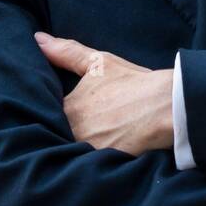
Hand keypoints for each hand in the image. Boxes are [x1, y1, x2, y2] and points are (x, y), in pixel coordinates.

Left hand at [34, 32, 172, 155]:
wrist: (168, 105)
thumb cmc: (134, 83)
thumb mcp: (100, 62)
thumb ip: (67, 52)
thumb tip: (37, 39)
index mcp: (69, 107)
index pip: (51, 117)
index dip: (60, 117)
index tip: (76, 116)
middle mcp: (73, 131)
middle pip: (61, 137)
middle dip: (67, 134)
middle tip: (88, 130)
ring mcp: (87, 150)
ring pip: (73, 153)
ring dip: (78, 149)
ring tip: (96, 144)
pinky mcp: (103, 165)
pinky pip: (89, 167)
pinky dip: (92, 164)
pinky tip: (102, 157)